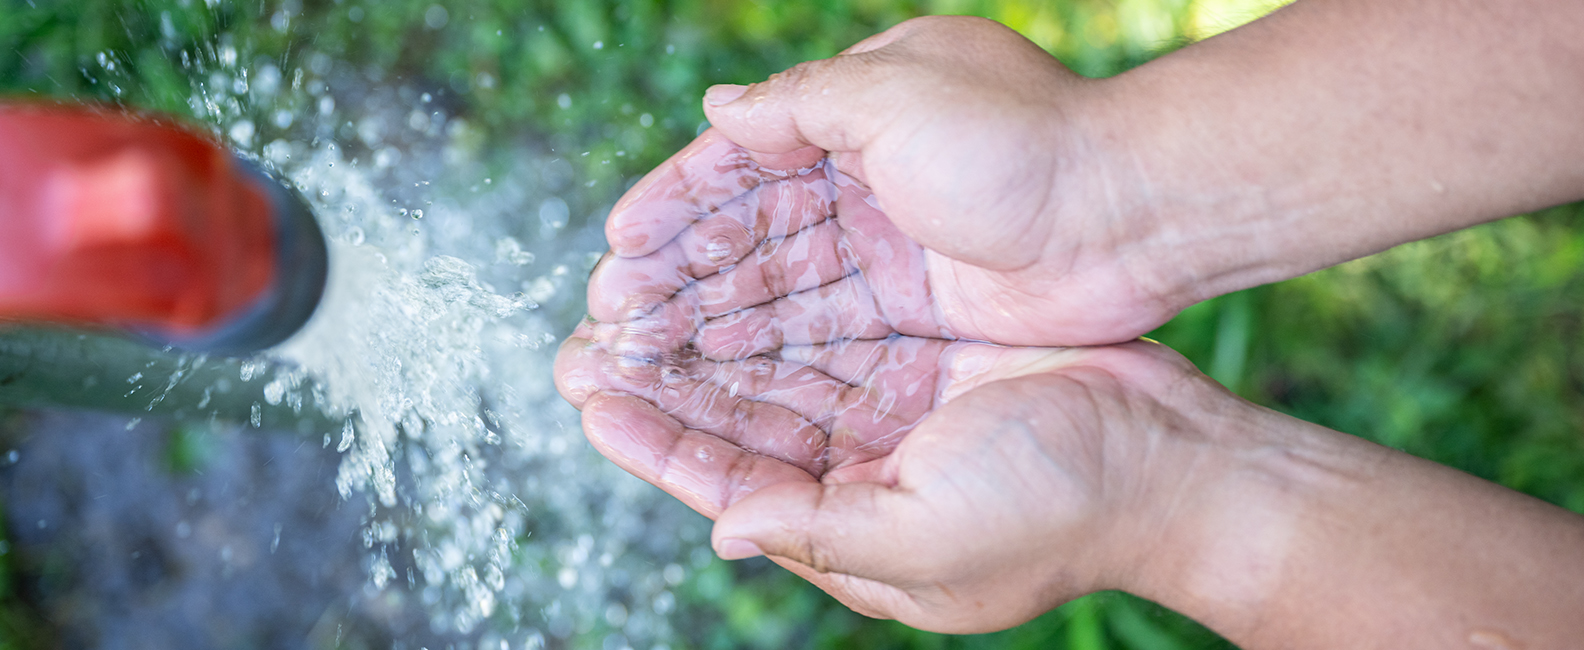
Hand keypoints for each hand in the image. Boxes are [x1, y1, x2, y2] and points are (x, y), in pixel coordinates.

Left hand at [557, 331, 1267, 632]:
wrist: (1174, 457)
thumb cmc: (1059, 512)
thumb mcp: (927, 542)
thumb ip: (820, 532)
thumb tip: (722, 529)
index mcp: (850, 530)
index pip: (728, 484)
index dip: (657, 444)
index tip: (591, 399)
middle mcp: (860, 471)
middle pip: (739, 423)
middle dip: (663, 384)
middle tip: (586, 338)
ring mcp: (893, 411)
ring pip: (775, 369)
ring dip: (706, 337)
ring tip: (635, 299)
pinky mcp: (925, 356)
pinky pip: (831, 327)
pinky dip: (775, 305)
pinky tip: (726, 275)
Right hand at [590, 16, 1193, 355]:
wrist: (1133, 215)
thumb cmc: (1022, 141)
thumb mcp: (902, 93)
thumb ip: (802, 103)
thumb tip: (717, 110)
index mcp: (855, 120)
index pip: (741, 164)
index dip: (675, 204)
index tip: (615, 245)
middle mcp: (868, 187)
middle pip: (749, 237)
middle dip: (676, 278)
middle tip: (608, 322)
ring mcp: (893, 254)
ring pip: (778, 292)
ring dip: (708, 323)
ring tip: (640, 359)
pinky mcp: (918, 313)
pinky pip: (824, 334)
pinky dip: (769, 353)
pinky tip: (715, 378)